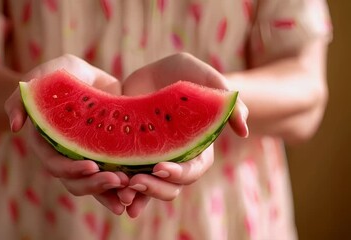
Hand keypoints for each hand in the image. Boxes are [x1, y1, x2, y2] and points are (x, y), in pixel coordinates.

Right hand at [5, 54, 126, 214]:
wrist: (92, 77)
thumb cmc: (64, 74)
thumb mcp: (44, 76)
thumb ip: (22, 96)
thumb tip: (14, 127)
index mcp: (48, 143)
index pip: (55, 164)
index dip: (71, 169)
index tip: (91, 166)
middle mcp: (66, 157)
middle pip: (76, 182)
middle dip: (95, 185)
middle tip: (117, 181)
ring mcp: (86, 160)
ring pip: (94, 186)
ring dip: (110, 193)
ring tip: (129, 192)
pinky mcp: (105, 160)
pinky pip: (111, 181)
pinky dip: (121, 191)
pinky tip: (136, 195)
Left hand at [118, 53, 248, 216]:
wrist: (148, 72)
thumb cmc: (181, 72)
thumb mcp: (204, 76)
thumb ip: (226, 99)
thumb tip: (244, 130)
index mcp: (196, 146)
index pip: (193, 170)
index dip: (180, 174)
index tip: (161, 168)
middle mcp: (175, 159)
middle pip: (171, 187)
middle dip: (155, 188)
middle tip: (137, 181)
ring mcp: (151, 160)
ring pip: (149, 190)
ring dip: (136, 195)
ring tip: (121, 192)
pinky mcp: (130, 158)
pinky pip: (126, 180)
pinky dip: (119, 190)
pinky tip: (111, 191)